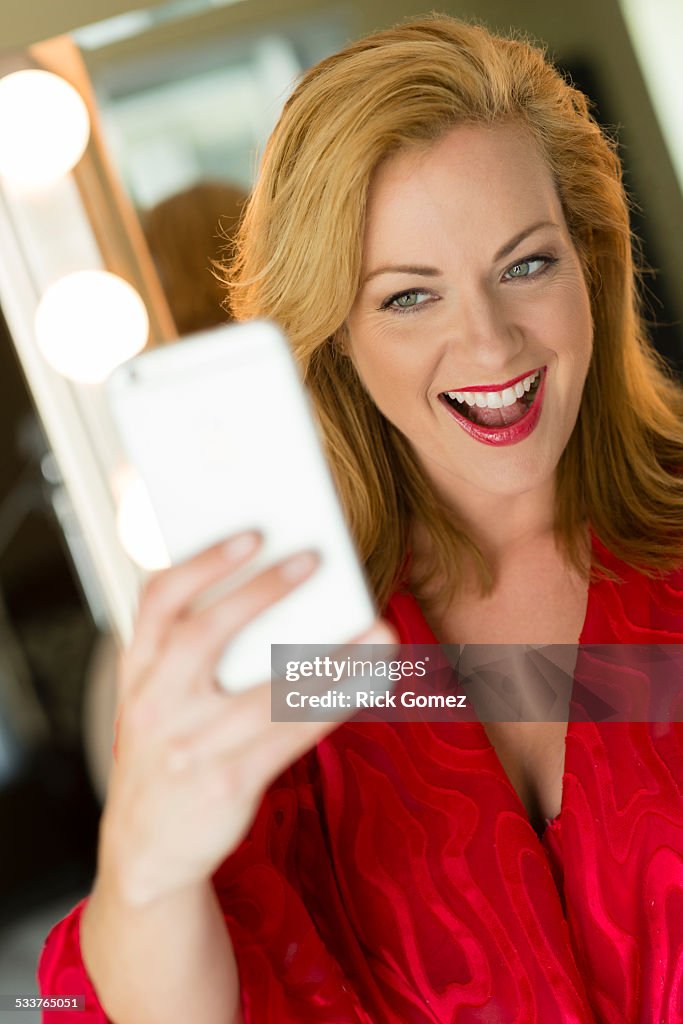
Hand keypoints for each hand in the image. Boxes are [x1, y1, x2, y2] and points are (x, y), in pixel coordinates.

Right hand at [98, 532, 393, 904]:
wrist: (146, 849)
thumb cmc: (168, 749)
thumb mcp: (159, 698)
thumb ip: (196, 651)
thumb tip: (283, 596)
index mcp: (138, 672)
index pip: (158, 601)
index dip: (202, 562)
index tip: (251, 533)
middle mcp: (155, 706)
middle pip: (202, 635)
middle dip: (259, 591)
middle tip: (313, 558)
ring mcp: (189, 748)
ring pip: (264, 694)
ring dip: (326, 657)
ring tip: (376, 627)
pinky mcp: (225, 784)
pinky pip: (289, 738)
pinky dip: (333, 705)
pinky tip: (368, 680)